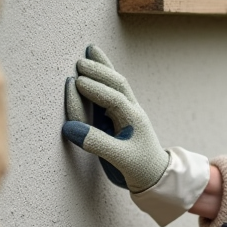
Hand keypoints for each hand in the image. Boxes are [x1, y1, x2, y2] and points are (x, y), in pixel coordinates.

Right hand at [62, 45, 168, 193]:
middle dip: (100, 72)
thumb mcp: (119, 159)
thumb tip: (70, 128)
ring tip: (90, 50)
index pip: (114, 99)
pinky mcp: (121, 116)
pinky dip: (103, 78)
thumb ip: (96, 143)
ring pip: (116, 84)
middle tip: (80, 61)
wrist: (156, 176)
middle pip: (117, 84)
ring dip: (103, 68)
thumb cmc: (140, 168)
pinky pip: (112, 92)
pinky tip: (97, 68)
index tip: (76, 82)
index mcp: (133, 119)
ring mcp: (127, 112)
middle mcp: (131, 111)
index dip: (96, 90)